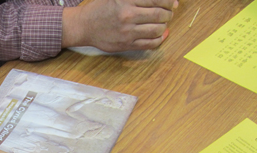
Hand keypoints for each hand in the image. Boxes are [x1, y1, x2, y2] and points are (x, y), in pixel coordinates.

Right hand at [62, 0, 178, 51]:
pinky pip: (150, 44)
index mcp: (126, 0)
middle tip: (168, 13)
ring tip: (162, 23)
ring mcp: (127, 32)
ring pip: (157, 30)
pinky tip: (159, 34)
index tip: (172, 3)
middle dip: (169, 13)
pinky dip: (159, 39)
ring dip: (164, 26)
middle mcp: (128, 16)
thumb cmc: (101, 8)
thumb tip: (163, 0)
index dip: (169, 1)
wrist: (84, 26)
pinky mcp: (126, 44)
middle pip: (160, 15)